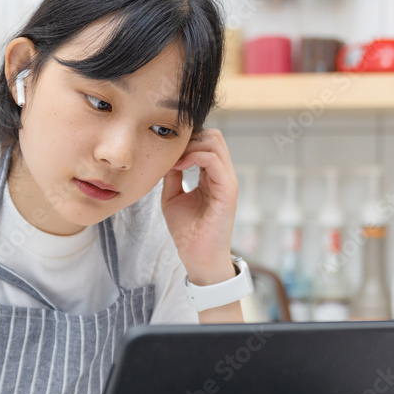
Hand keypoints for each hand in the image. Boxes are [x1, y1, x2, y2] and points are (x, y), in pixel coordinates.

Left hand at [161, 128, 237, 284]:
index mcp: (212, 176)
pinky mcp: (228, 191)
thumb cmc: (187, 232)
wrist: (197, 257)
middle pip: (214, 137)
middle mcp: (223, 176)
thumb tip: (166, 157)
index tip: (167, 151)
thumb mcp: (172, 197)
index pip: (206, 142)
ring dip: (191, 145)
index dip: (187, 140)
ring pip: (215, 142)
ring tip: (174, 161)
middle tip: (171, 153)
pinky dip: (195, 156)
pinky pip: (214, 160)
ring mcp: (227, 182)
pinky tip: (179, 166)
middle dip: (190, 138)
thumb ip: (172, 176)